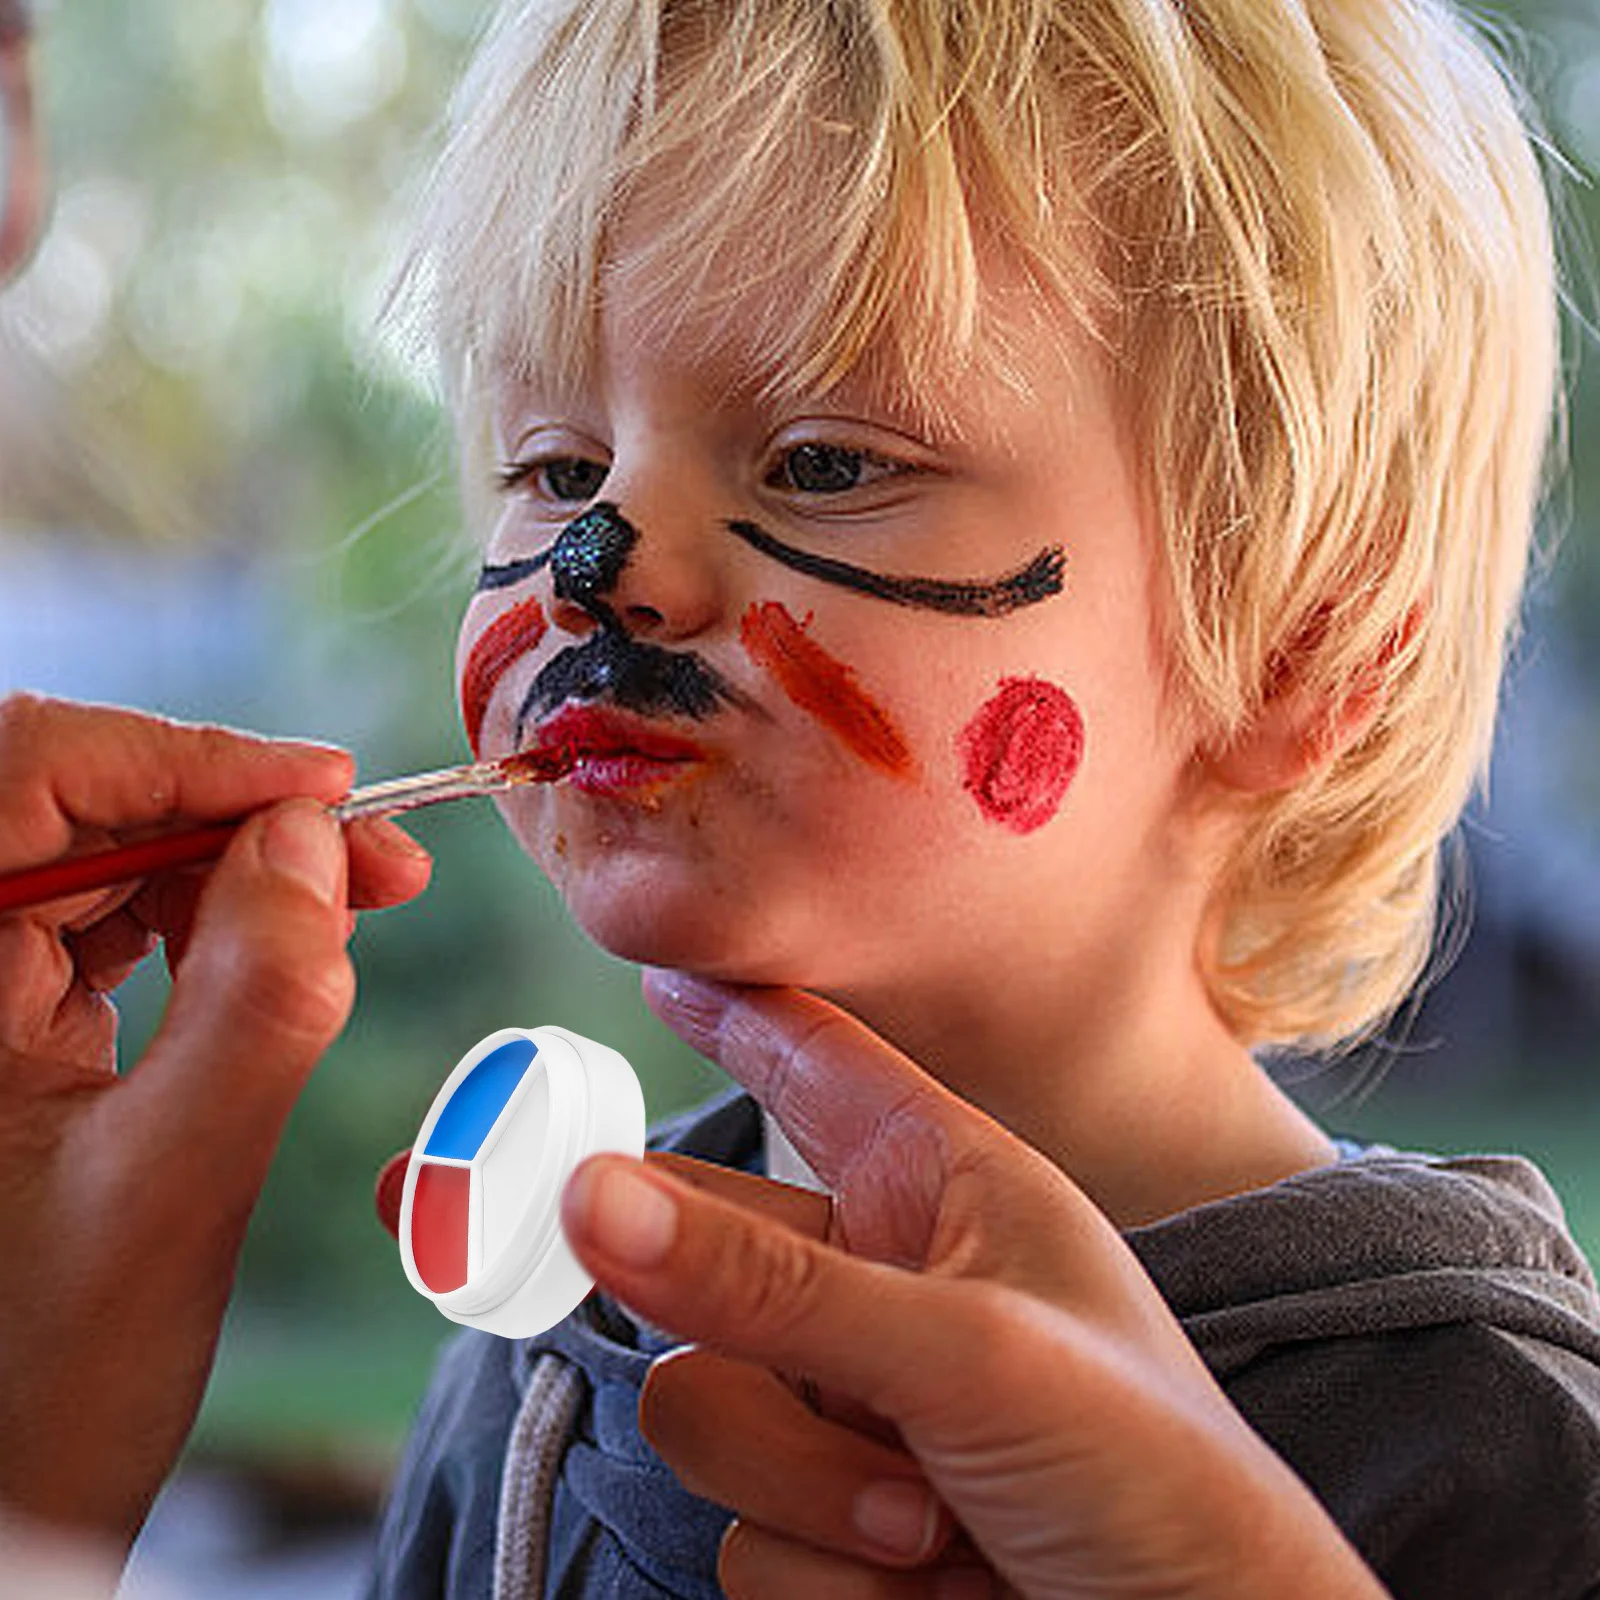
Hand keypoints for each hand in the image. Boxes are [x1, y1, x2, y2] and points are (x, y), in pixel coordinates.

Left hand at [0, 694, 431, 1547]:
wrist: (1, 1513)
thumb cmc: (43, 1388)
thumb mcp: (173, 1191)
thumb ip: (256, 1004)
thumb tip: (314, 844)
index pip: (23, 775)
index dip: (179, 758)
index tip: (322, 789)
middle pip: (75, 808)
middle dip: (234, 813)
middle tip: (376, 857)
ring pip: (106, 861)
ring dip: (238, 862)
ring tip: (362, 896)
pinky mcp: (10, 1029)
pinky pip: (116, 928)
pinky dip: (214, 919)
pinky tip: (291, 940)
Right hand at [559, 971, 1386, 1599]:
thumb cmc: (1149, 1469)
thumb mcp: (966, 1353)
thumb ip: (771, 1283)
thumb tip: (594, 1194)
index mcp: (938, 1186)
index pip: (811, 1065)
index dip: (732, 1015)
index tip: (659, 972)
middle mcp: (879, 1281)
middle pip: (704, 1248)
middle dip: (710, 1305)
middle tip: (665, 1297)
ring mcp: (849, 1406)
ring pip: (701, 1406)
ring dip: (806, 1482)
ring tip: (925, 1512)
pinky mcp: (828, 1522)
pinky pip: (738, 1532)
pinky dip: (825, 1574)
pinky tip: (931, 1577)